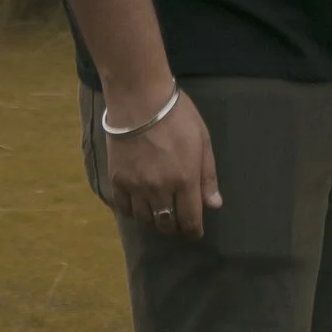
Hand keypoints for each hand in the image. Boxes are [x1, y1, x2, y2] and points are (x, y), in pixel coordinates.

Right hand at [104, 89, 222, 238]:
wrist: (140, 99)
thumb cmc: (177, 115)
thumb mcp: (202, 140)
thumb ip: (208, 175)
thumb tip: (214, 205)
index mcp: (185, 180)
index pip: (190, 221)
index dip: (193, 231)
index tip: (195, 233)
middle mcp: (160, 190)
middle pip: (166, 224)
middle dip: (175, 227)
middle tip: (178, 220)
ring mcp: (136, 187)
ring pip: (145, 220)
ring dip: (154, 220)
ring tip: (159, 212)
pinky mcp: (117, 180)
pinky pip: (124, 208)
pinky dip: (132, 212)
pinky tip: (138, 205)